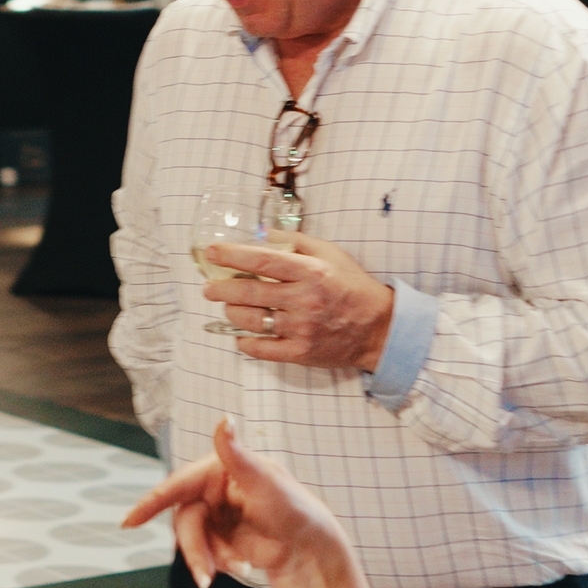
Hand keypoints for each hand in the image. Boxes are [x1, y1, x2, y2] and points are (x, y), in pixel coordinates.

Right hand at [122, 419, 356, 587]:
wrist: (310, 550)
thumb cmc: (295, 510)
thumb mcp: (265, 481)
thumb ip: (237, 454)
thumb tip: (225, 418)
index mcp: (219, 468)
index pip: (179, 484)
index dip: (151, 502)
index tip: (129, 523)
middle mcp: (213, 490)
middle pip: (184, 520)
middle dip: (195, 548)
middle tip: (205, 575)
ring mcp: (215, 515)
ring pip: (191, 540)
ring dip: (208, 559)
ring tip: (236, 570)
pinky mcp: (219, 538)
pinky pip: (204, 553)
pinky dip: (219, 563)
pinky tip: (243, 567)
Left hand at [202, 232, 394, 370]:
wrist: (378, 328)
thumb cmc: (352, 287)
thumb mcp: (331, 254)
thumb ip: (296, 242)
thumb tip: (262, 234)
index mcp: (310, 273)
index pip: (262, 262)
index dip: (233, 256)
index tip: (212, 252)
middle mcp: (303, 300)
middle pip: (249, 294)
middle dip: (221, 289)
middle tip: (209, 287)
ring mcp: (300, 329)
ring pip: (251, 321)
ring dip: (231, 312)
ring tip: (228, 307)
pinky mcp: (300, 352)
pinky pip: (261, 350)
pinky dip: (245, 342)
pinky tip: (241, 335)